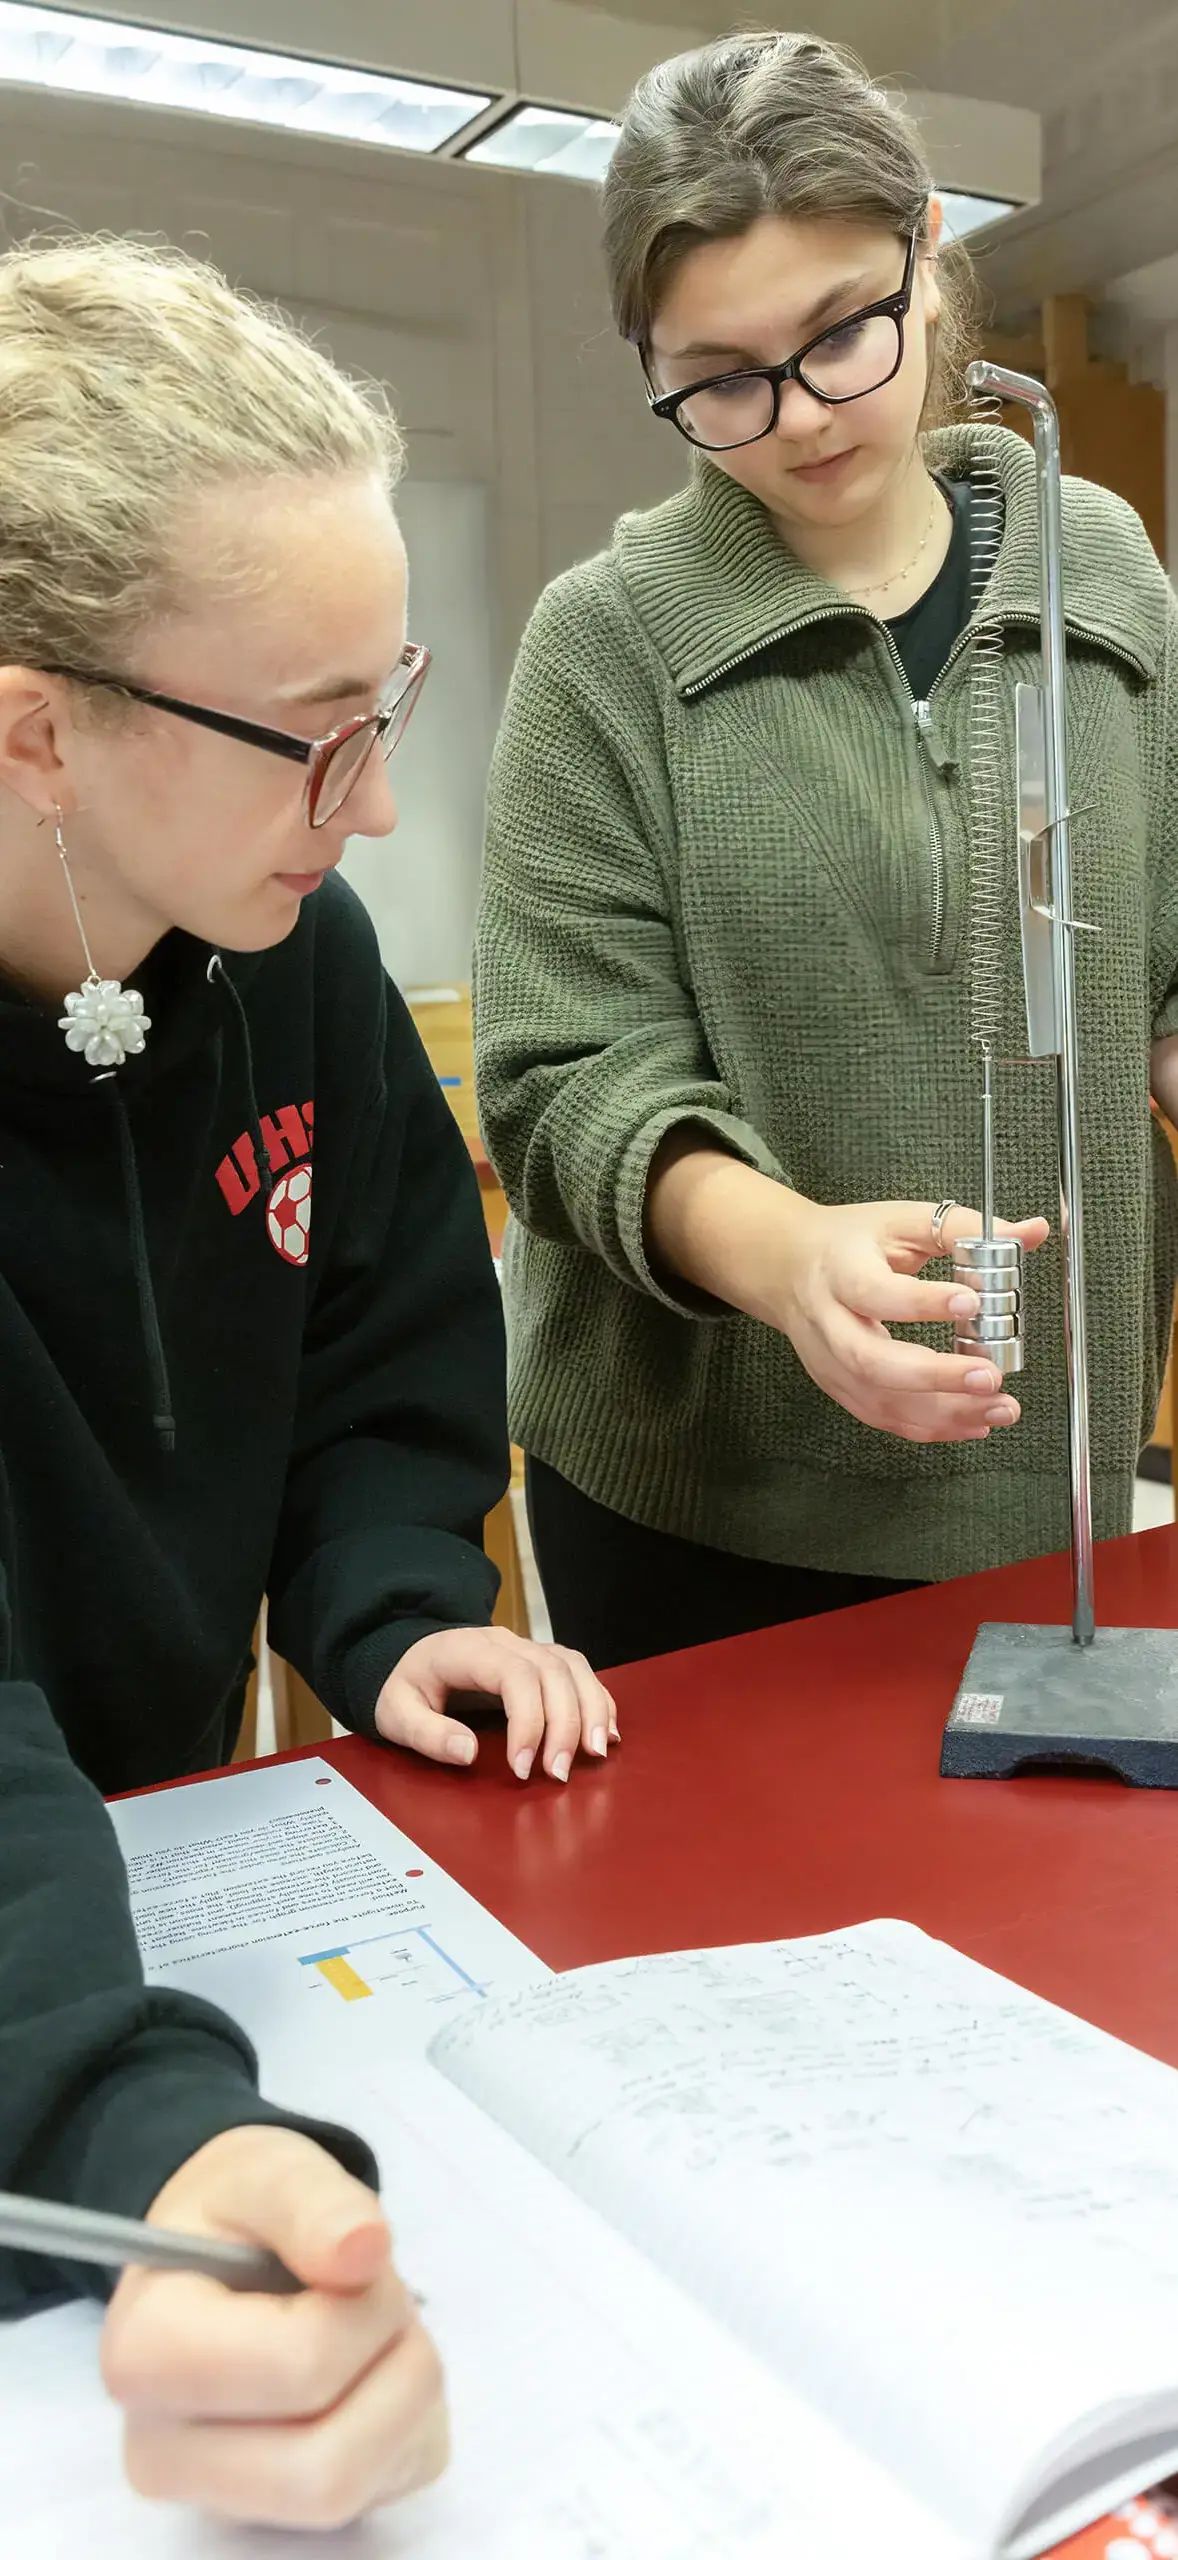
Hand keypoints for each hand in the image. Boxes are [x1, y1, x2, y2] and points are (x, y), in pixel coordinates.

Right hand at [101, 2126, 446, 2530]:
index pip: (296, 2369)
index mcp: (146, 2355)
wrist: (218, 2253)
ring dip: (404, 2393)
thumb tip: (364, 2248)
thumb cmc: (235, 2212)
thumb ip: (310, 2198)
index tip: (352, 2259)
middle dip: (390, 2366)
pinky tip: (368, 2366)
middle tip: (378, 2297)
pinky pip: (388, 2485)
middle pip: (325, 2469)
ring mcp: (220, 2496)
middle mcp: (164, 2450)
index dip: (360, 2308)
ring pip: (358, 2489)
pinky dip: (410, 2419)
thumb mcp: (266, 2169)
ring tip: (374, 2325)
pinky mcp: (282, 2513)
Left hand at [375, 1623, 619, 1782]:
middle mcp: (505, 1641)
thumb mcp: (395, 1713)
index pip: (515, 1675)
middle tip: (559, 1774)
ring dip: (591, 1710)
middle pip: (553, 1671)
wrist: (406, 1657)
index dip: (528, 1721)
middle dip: (565, 1725)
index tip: (522, 1768)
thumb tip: (468, 1752)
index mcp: (468, 1649)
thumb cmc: (403, 1686)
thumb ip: (427, 1734)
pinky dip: (597, 1700)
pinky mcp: (539, 1660)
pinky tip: (604, 1731)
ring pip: (574, 1668)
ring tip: (595, 1754)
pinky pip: (578, 1672)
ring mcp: (526, 1647)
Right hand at [645, 1140, 1047, 1444]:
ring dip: (943, 1412)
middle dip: (935, 1375)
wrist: (788, 1268)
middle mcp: (828, 1322)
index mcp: (840, 1269)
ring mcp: (830, 1362)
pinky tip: (974, 1424)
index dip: (921, 1302)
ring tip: (999, 1408)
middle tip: (990, 1376)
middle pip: (871, 1360)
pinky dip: (931, 1428)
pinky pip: (884, 1418)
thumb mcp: (901, 1220)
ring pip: (880, 1399)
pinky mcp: (840, 1388)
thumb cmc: (851, 1242)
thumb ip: (965, 1228)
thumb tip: (1032, 1231)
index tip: (971, 1301)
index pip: (875, 1291)